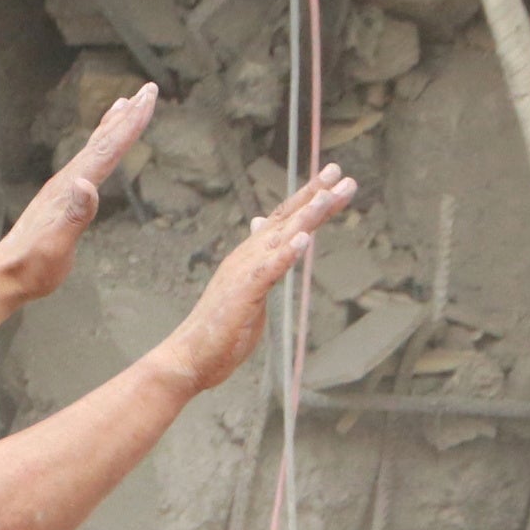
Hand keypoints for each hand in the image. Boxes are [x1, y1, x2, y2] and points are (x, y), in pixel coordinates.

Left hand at [0, 83, 159, 306]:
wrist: (4, 277)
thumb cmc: (31, 267)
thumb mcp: (56, 246)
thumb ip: (73, 217)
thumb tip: (86, 184)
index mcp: (70, 188)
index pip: (106, 150)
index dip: (129, 124)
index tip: (147, 99)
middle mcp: (66, 181)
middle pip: (102, 141)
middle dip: (127, 115)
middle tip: (148, 89)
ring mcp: (62, 188)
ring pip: (93, 149)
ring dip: (112, 126)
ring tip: (125, 104)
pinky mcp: (60, 199)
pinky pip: (86, 164)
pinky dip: (98, 149)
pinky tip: (99, 150)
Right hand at [164, 163, 362, 390]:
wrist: (189, 357)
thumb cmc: (218, 329)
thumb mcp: (246, 288)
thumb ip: (260, 262)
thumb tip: (260, 230)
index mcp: (251, 256)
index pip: (282, 220)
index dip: (307, 197)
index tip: (332, 177)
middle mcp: (247, 257)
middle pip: (286, 220)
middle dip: (314, 196)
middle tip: (340, 172)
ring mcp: (244, 273)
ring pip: (280, 238)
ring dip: (305, 216)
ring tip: (327, 196)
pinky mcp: (243, 294)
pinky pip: (269, 271)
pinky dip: (286, 254)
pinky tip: (303, 240)